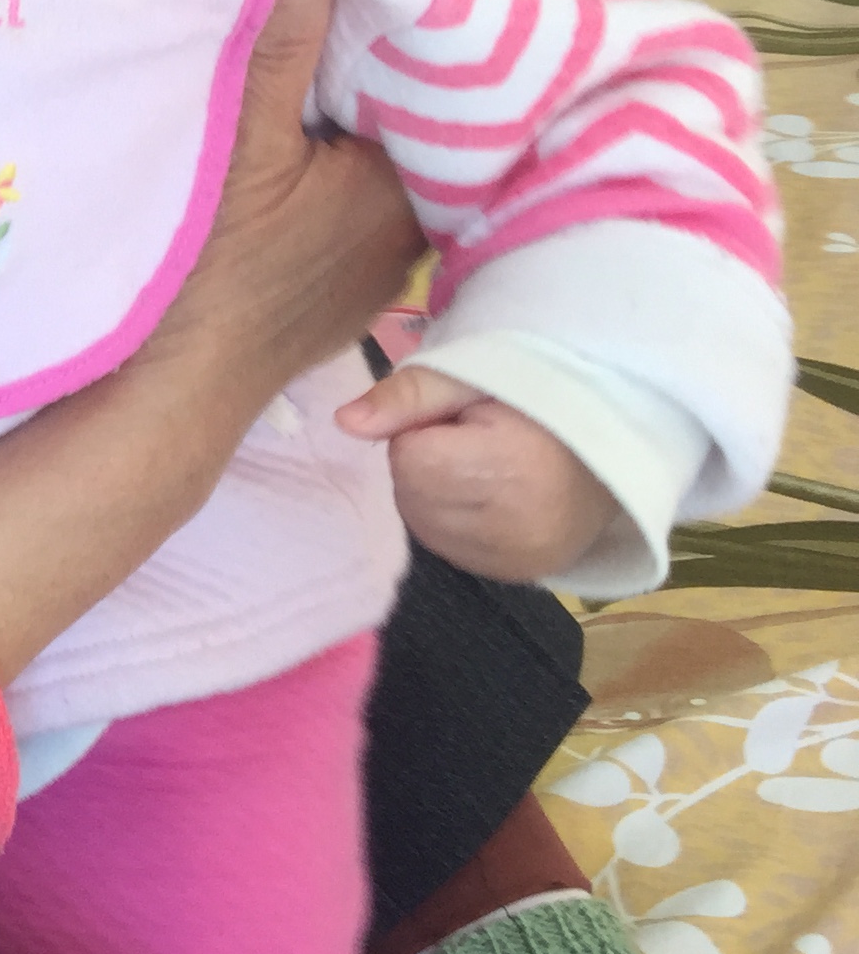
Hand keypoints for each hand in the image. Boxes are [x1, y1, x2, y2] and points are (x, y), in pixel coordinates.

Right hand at [0, 0, 421, 684]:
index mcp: (412, 184)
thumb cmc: (201, 276)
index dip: (396, 8)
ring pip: (366, 147)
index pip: (426, 69)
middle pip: (398, 105)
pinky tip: (271, 125)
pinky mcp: (329, 280)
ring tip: (294, 35)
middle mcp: (413, 224)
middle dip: (366, 50)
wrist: (158, 397)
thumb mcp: (235, 138)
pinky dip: (313, 153)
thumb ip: (280, 35)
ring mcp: (373, 260)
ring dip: (334, 103)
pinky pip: (336, 187)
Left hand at [339, 368, 618, 582]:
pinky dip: (449, 522)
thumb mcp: (472, 378)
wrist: (610, 452)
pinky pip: (445, 547)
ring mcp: (517, 560)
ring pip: (421, 523)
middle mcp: (513, 527)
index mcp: (510, 470)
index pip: (410, 459)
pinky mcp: (515, 575)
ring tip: (482, 468)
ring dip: (432, 493)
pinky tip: (485, 498)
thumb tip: (343, 423)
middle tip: (473, 443)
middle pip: (411, 493)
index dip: (421, 432)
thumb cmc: (538, 402)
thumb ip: (407, 397)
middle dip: (424, 462)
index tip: (460, 421)